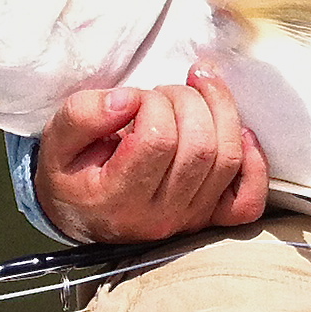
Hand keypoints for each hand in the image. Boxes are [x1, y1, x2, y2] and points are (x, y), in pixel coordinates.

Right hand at [33, 63, 270, 242]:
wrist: (80, 214)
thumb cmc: (72, 172)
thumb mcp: (57, 142)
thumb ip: (82, 115)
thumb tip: (127, 100)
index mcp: (117, 199)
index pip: (158, 139)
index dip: (152, 103)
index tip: (135, 97)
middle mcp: (159, 217)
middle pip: (201, 147)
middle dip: (188, 101)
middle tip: (163, 92)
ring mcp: (189, 219)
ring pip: (228, 159)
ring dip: (220, 110)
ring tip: (195, 92)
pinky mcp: (210, 217)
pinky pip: (248, 199)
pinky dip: (253, 162)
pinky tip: (236, 131)